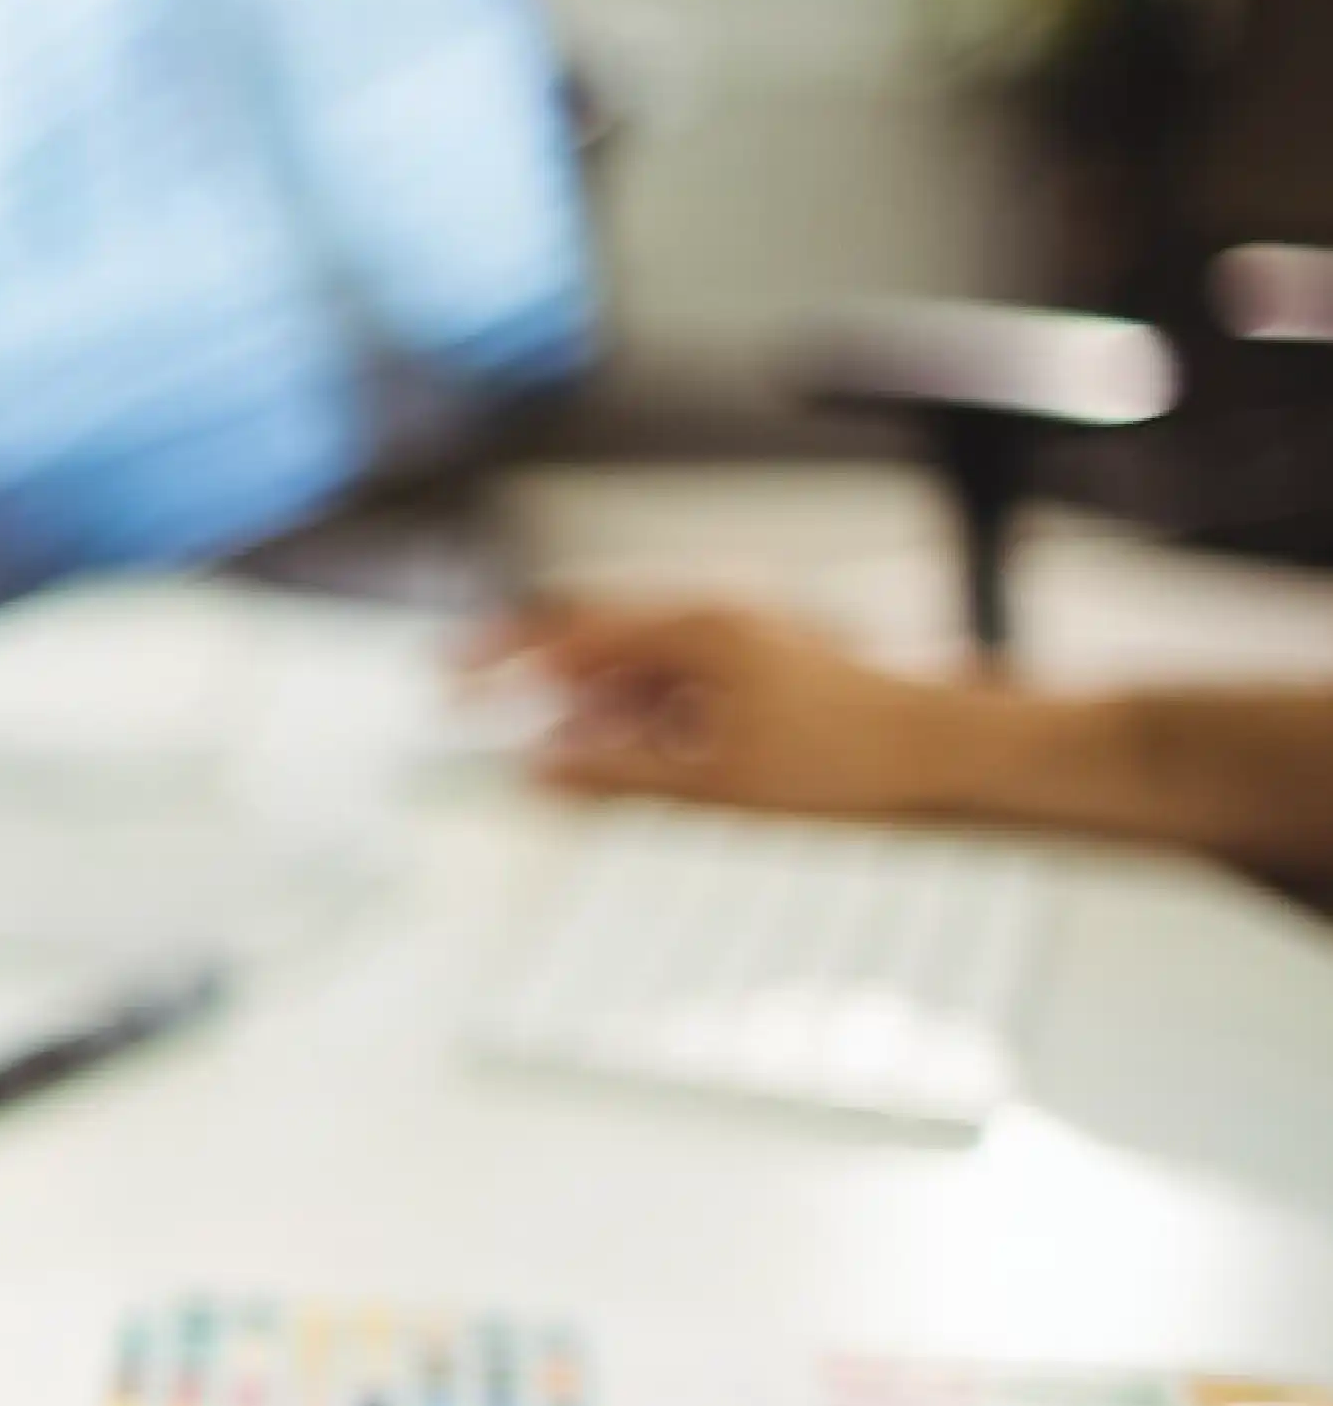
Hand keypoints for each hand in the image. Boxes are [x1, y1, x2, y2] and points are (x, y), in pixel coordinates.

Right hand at [482, 596, 990, 819]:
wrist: (955, 758)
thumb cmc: (852, 760)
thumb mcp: (712, 784)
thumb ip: (612, 775)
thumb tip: (537, 770)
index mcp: (696, 630)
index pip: (568, 631)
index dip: (500, 658)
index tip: (450, 682)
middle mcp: (718, 621)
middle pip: (599, 641)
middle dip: (543, 684)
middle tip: (491, 715)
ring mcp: (746, 644)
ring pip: (642, 668)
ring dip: (598, 711)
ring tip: (577, 764)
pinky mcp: (768, 673)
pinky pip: (683, 687)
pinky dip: (647, 721)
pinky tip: (644, 764)